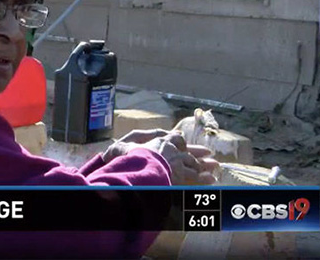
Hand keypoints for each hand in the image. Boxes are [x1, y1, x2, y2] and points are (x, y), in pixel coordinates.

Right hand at [102, 130, 218, 184]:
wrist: (139, 165)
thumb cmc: (128, 156)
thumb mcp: (119, 150)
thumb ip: (117, 150)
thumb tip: (105, 154)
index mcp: (158, 141)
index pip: (172, 138)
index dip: (178, 141)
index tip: (183, 141)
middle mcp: (171, 149)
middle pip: (188, 150)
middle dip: (198, 153)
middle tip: (211, 156)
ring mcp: (178, 162)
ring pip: (194, 163)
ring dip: (204, 166)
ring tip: (215, 167)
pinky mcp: (182, 175)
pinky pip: (195, 177)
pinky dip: (204, 179)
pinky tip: (211, 181)